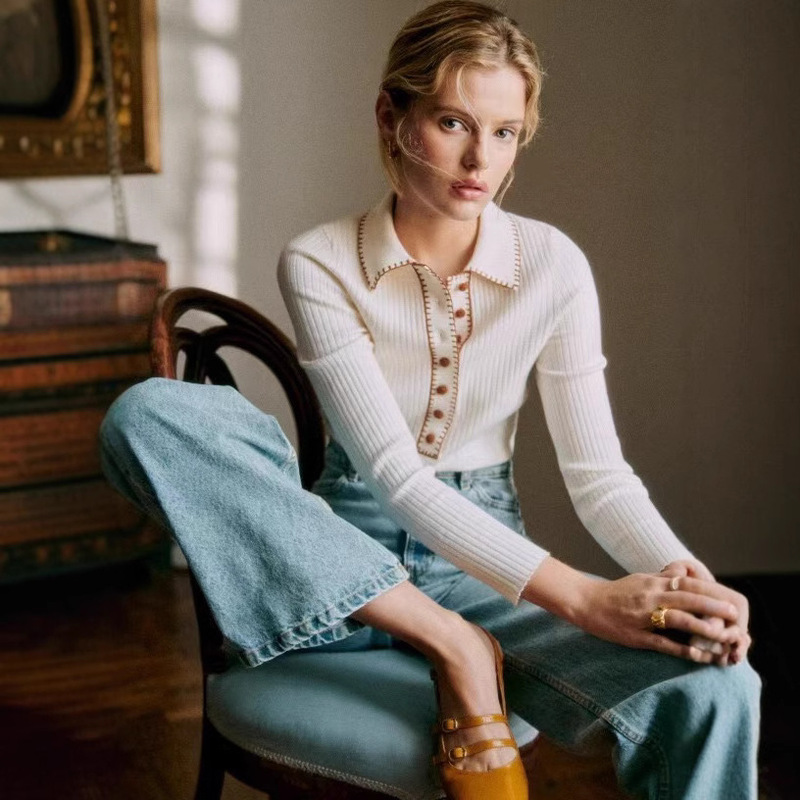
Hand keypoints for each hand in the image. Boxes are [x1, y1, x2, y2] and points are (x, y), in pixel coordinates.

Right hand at [573, 571, 746, 664]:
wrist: (584, 602)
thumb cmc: (615, 592)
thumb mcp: (639, 579)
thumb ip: (662, 578)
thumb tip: (685, 573)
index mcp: (652, 583)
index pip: (687, 585)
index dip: (710, 593)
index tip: (729, 601)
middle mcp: (649, 596)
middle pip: (687, 599)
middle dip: (713, 608)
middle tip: (734, 616)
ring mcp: (642, 616)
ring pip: (678, 619)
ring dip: (703, 628)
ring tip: (723, 636)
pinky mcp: (635, 635)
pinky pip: (662, 643)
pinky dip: (682, 649)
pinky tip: (698, 655)